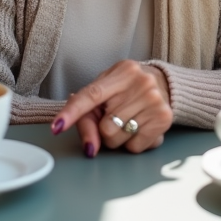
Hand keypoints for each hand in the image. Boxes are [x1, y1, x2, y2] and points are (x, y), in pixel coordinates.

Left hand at [50, 60, 172, 155]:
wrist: (164, 83)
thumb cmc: (126, 89)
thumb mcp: (105, 92)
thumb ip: (88, 116)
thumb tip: (90, 148)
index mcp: (121, 72)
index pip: (91, 94)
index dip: (72, 112)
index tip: (56, 127)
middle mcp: (140, 83)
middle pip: (104, 127)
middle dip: (105, 129)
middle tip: (116, 116)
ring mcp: (154, 101)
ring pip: (118, 139)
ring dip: (118, 137)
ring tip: (129, 120)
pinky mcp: (164, 119)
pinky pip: (135, 147)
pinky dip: (133, 143)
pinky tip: (140, 127)